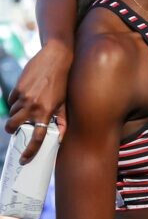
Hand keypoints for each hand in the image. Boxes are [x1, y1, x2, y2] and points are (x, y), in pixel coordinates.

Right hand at [5, 44, 71, 162]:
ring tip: (24, 110)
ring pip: (12, 113)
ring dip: (15, 115)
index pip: (37, 137)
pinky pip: (12, 101)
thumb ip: (62, 121)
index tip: (24, 159)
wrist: (56, 59)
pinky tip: (25, 96)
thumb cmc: (63, 83)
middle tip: (15, 130)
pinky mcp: (17, 88)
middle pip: (14, 126)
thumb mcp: (65, 103)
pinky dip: (16, 102)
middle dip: (12, 130)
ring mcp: (23, 97)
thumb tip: (61, 138)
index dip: (30, 151)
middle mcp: (33, 106)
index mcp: (46, 112)